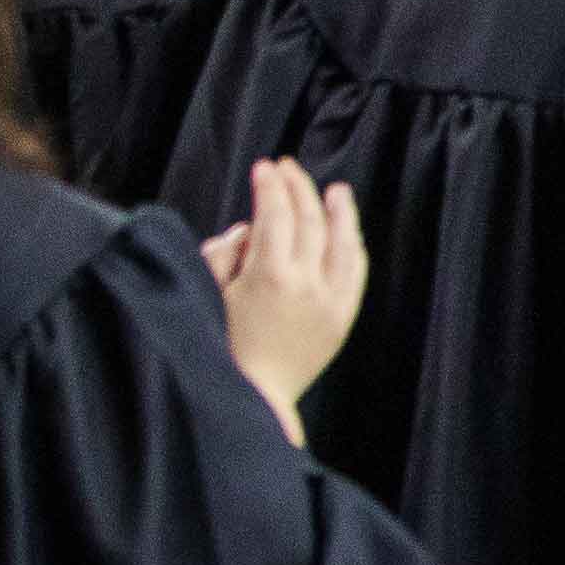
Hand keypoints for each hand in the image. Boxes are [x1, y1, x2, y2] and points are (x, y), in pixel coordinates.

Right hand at [199, 158, 366, 433]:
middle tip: (286, 167)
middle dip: (297, 188)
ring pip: (341, 242)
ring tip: (334, 189)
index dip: (269, 186)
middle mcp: (306, 283)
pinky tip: (347, 229)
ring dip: (338, 210)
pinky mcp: (343, 318)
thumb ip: (225, 252)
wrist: (253, 397)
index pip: (275, 214)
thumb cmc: (221, 345)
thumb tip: (249, 228)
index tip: (263, 167)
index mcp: (269, 275)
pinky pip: (355, 271)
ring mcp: (330, 300)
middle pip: (308, 220)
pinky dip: (352, 245)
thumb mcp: (209, 292)